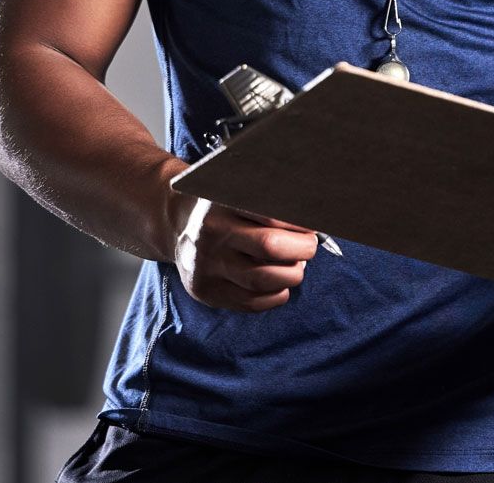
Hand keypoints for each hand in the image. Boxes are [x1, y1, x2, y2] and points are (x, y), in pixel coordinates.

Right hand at [171, 196, 318, 311]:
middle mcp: (212, 234)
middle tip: (309, 246)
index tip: (312, 225)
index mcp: (223, 203)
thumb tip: (316, 220)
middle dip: (302, 248)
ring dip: (292, 275)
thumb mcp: (240, 190)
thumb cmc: (224, 206)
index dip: (300, 223)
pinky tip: (281, 284)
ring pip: (263, 280)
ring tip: (296, 265)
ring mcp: (207, 265)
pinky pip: (252, 303)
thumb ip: (273, 199)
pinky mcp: (206, 291)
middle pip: (270, 246)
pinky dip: (277, 296)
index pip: (271, 213)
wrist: (177, 225)